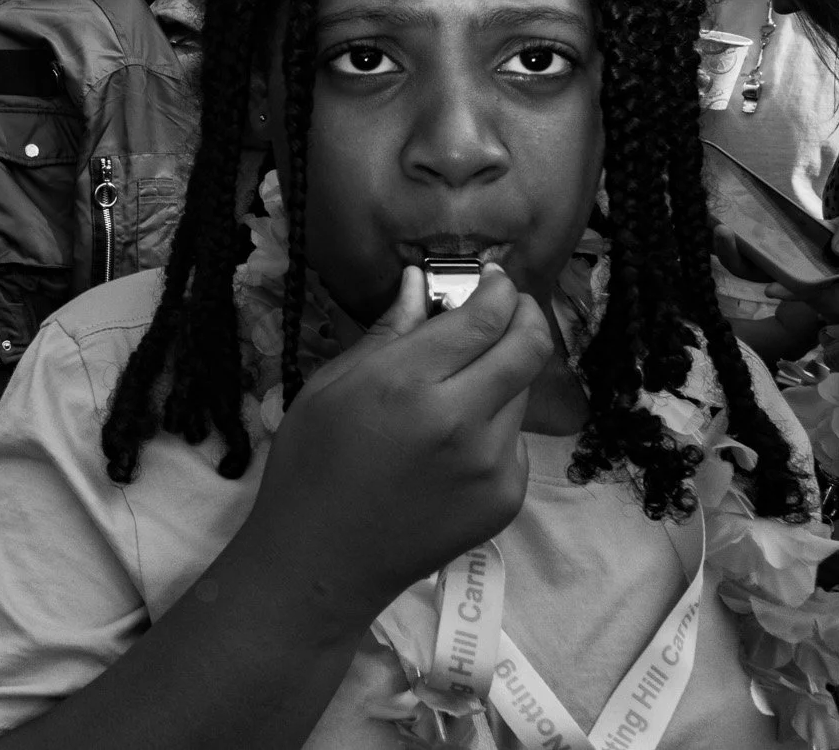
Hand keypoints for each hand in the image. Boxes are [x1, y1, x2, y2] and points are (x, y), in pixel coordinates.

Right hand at [245, 265, 552, 614]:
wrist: (322, 560)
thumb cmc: (310, 464)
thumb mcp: (330, 386)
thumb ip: (386, 333)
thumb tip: (421, 285)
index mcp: (406, 384)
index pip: (484, 319)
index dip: (498, 289)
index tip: (491, 279)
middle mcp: (461, 421)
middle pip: (528, 349)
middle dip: (526, 316)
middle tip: (508, 307)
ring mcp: (491, 465)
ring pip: (522, 394)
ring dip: (504, 374)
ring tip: (462, 383)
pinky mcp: (506, 499)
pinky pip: (514, 442)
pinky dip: (494, 427)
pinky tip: (452, 443)